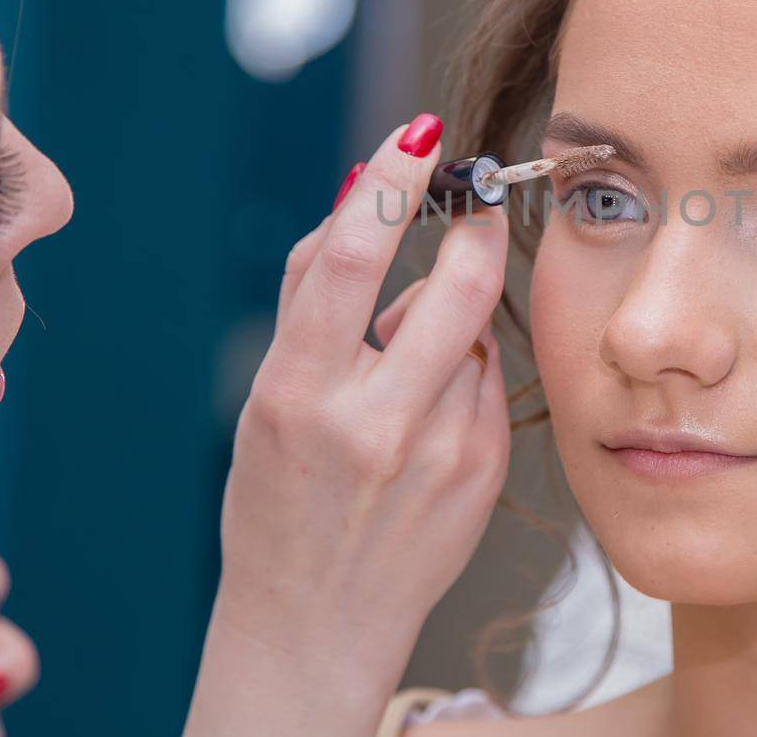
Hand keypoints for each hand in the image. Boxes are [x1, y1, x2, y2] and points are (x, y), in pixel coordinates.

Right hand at [186, 115, 510, 736]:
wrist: (316, 625)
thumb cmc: (279, 497)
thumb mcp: (266, 396)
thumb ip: (310, 291)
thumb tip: (358, 186)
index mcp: (296, 394)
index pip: (352, 257)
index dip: (392, 180)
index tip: (421, 131)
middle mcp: (371, 423)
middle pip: (453, 284)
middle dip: (472, 228)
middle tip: (470, 203)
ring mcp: (439, 452)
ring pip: (472, 332)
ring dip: (449, 324)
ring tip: (407, 375)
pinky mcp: (484, 471)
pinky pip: (491, 379)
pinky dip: (467, 373)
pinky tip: (431, 420)